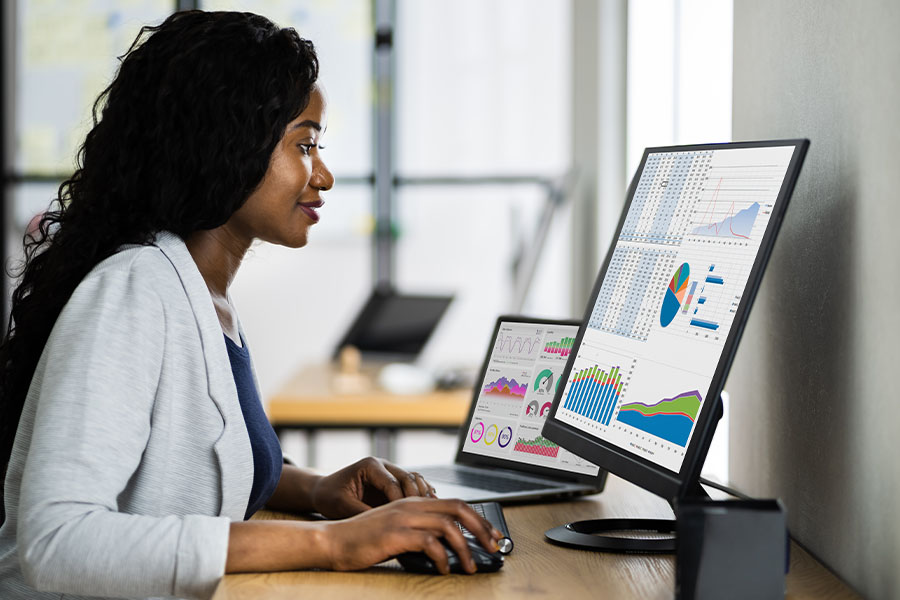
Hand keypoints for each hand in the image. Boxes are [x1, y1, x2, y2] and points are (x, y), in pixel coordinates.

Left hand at [310, 456, 435, 518]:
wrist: (322, 491)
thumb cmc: (328, 496)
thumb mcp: (342, 506)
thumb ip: (362, 513)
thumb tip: (382, 526)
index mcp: (370, 465)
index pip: (393, 483)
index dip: (400, 503)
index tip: (404, 521)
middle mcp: (382, 465)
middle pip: (408, 478)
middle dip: (416, 498)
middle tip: (422, 517)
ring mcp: (389, 472)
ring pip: (414, 480)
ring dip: (422, 495)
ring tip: (430, 513)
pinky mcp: (392, 482)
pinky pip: (412, 486)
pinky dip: (421, 496)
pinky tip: (428, 509)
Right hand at [323, 496, 502, 574]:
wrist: (332, 540)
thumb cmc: (362, 539)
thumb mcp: (395, 529)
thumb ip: (418, 530)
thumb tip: (447, 546)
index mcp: (413, 502)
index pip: (455, 503)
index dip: (478, 518)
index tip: (491, 534)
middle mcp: (411, 505)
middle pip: (458, 509)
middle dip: (481, 528)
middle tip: (492, 547)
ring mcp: (403, 518)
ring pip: (448, 526)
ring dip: (465, 548)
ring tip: (469, 566)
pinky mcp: (395, 534)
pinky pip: (429, 542)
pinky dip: (442, 557)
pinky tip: (443, 569)